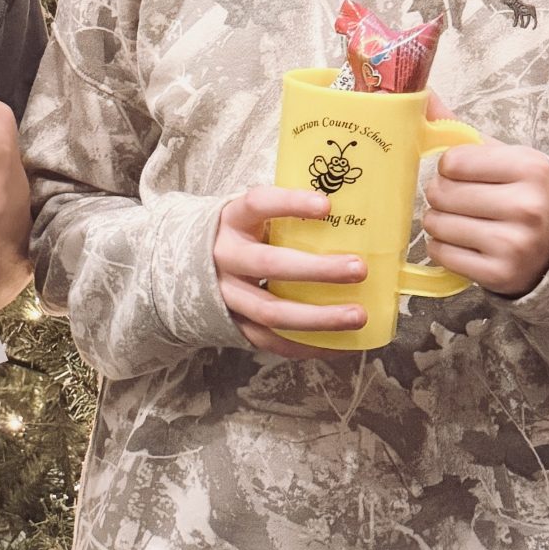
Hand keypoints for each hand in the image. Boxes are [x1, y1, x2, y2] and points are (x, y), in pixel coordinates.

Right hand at [214, 187, 366, 359]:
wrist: (189, 266)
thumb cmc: (242, 235)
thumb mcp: (253, 217)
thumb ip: (288, 216)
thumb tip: (357, 216)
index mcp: (232, 220)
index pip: (257, 204)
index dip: (290, 203)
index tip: (326, 206)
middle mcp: (224, 257)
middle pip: (270, 264)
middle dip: (318, 269)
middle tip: (359, 269)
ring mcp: (226, 295)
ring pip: (271, 311)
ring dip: (319, 316)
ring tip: (358, 315)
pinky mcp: (233, 325)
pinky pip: (271, 341)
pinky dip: (308, 346)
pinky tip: (341, 345)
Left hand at [423, 142, 548, 296]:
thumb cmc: (523, 194)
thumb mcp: (506, 157)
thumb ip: (461, 131)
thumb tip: (423, 97)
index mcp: (530, 168)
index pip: (453, 161)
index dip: (448, 167)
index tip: (461, 173)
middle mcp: (527, 206)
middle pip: (441, 193)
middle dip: (439, 194)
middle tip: (457, 199)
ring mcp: (514, 244)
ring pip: (437, 224)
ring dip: (438, 221)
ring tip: (460, 220)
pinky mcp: (499, 273)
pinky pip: (441, 253)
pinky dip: (442, 247)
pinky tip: (462, 242)